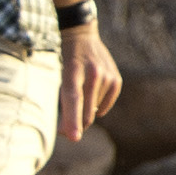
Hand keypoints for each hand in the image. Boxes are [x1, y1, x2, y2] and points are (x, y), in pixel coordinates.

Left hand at [53, 23, 121, 146]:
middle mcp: (93, 74)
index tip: (73, 137)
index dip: (72, 120)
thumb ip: (63, 101)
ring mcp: (107, 76)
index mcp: (73, 72)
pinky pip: (105, 105)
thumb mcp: (59, 76)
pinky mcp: (116, 80)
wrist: (81, 37)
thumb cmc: (65, 62)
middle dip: (75, 124)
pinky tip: (91, 94)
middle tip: (63, 129)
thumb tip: (66, 131)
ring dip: (85, 110)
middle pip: (85, 112)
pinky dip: (97, 106)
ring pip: (94, 111)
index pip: (73, 100)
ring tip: (80, 92)